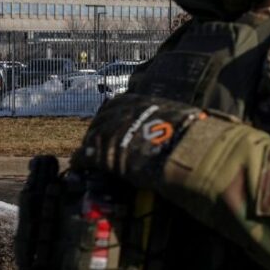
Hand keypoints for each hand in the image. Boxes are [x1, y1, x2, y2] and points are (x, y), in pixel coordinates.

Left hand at [71, 94, 205, 183]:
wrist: (183, 149)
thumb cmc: (188, 134)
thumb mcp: (179, 115)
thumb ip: (169, 116)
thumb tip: (182, 121)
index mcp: (138, 102)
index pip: (116, 105)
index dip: (113, 117)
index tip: (114, 124)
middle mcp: (120, 112)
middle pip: (100, 120)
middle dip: (98, 130)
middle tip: (101, 142)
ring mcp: (109, 131)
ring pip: (91, 137)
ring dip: (91, 146)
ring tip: (92, 156)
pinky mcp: (102, 152)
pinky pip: (84, 156)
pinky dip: (82, 161)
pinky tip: (82, 167)